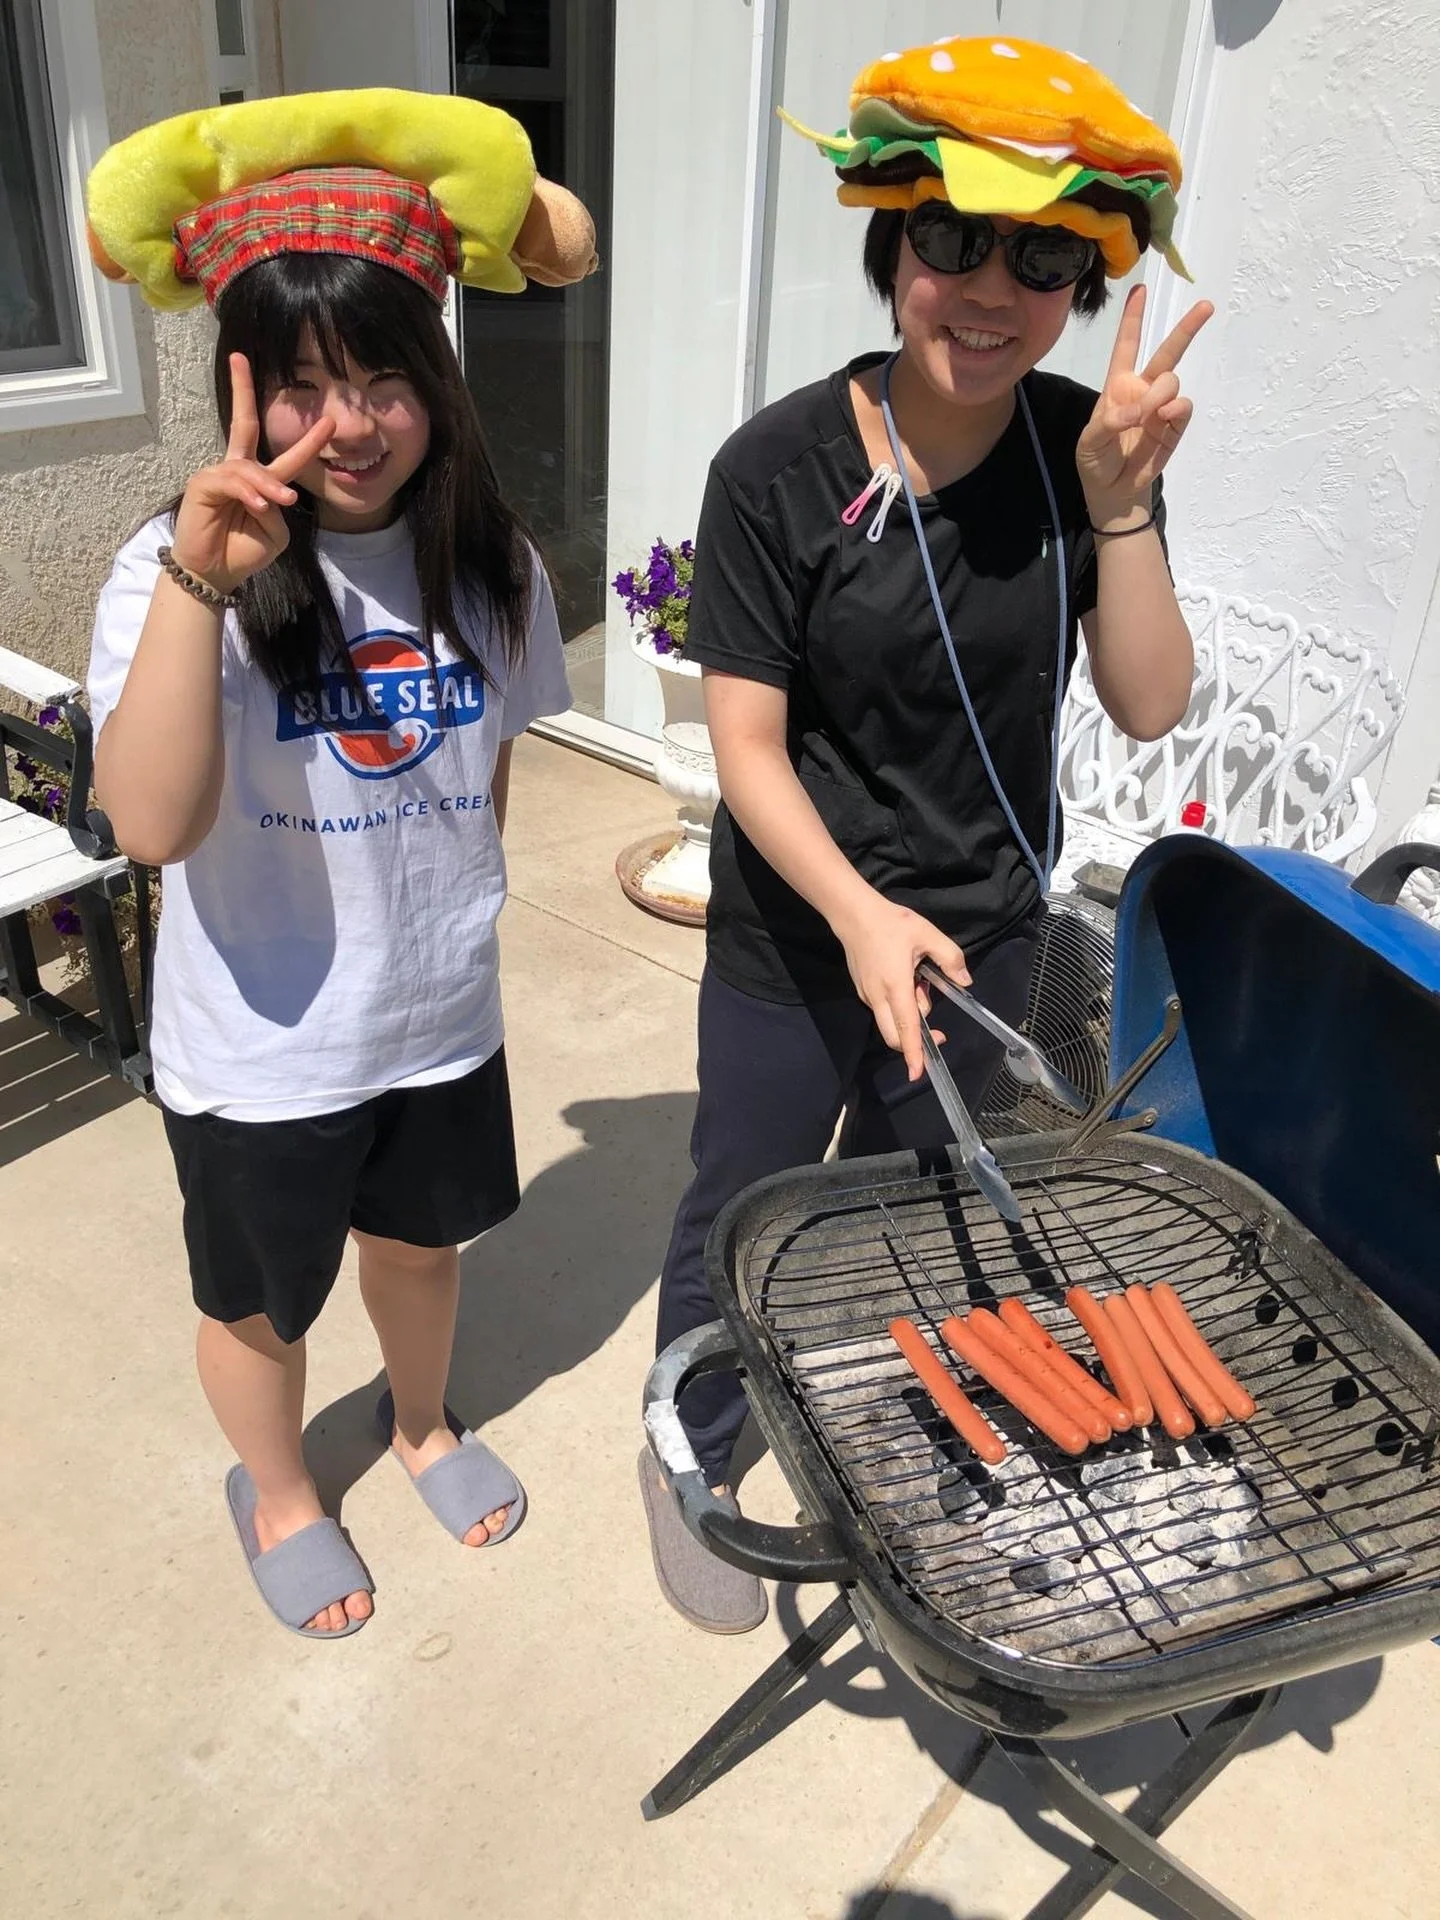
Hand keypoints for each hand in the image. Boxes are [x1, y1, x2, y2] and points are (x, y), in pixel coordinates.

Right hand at [168, 354, 334, 594]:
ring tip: (277, 504)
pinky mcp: (203, 484)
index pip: (284, 454)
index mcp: (259, 481)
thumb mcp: (275, 532)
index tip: (327, 418)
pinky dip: (248, 494)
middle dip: (241, 389)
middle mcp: (238, 470)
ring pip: (249, 468)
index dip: (307, 439)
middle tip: (239, 357)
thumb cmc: (244, 552)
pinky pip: (232, 482)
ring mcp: (218, 474)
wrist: (216, 572)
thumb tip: (270, 491)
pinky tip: (256, 507)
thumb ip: (278, 508)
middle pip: (243, 423)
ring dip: (267, 487)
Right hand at [834, 893, 970, 1082]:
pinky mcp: (863, 991)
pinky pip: (884, 1009)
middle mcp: (878, 998)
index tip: (918, 1072)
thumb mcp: (927, 934)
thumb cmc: (891, 924)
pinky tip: (905, 978)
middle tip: (937, 1031)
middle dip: (915, 1043)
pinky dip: (899, 1005)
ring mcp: (867, 996)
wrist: (854, 915)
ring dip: (910, 1016)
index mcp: (896, 987)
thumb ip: (950, 958)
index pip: (907, 1028)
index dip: (914, 1053)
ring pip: (890, 1023)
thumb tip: (965, 981)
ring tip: (920, 982)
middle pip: (894, 1036)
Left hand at [1076, 285, 1212, 527]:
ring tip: (1149, 413)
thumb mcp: (1089, 442)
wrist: (1114, 492)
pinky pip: (1183, 406)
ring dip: (1161, 392)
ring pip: (1172, 379)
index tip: (1140, 289)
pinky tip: (1164, 417)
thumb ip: (1109, 421)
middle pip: (1166, 351)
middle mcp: (1143, 389)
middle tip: (1207, 306)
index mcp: (1117, 385)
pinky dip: (1175, 409)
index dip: (1132, 318)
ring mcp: (1162, 406)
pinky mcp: (1175, 425)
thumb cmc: (1095, 461)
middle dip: (1186, 328)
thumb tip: (1139, 410)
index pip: (1126, 346)